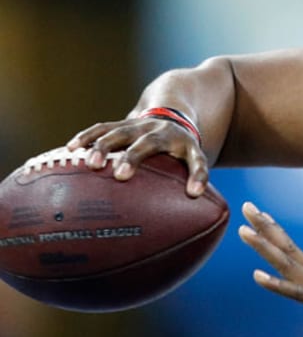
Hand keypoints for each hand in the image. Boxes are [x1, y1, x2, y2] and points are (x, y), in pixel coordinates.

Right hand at [67, 116, 209, 197]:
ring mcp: (141, 125)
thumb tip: (190, 216)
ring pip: (121, 132)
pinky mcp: (123, 123)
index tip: (194, 194)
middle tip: (121, 176)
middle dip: (134, 157)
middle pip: (149, 143)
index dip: (197, 176)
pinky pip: (102, 128)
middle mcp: (163, 132)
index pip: (197, 161)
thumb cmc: (181, 155)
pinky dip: (87, 138)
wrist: (175, 120)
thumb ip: (193, 187)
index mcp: (187, 146)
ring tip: (91, 164)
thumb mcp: (193, 166)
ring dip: (105, 147)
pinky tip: (71, 149)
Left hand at [238, 202, 302, 336]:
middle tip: (248, 207)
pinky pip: (297, 293)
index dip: (277, 238)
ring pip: (288, 265)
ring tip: (243, 230)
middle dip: (266, 229)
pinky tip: (256, 275)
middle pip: (288, 251)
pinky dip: (276, 284)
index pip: (296, 257)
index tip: (261, 220)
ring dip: (265, 247)